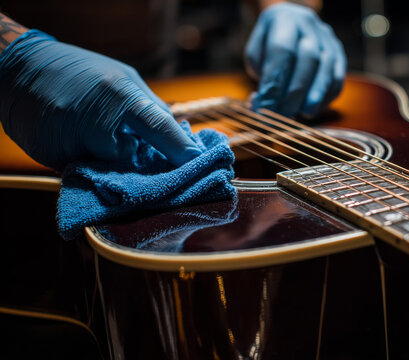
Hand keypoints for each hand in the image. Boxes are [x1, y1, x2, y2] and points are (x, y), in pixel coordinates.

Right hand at [0, 30, 201, 170]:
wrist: (19, 69)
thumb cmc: (80, 72)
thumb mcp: (122, 78)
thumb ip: (150, 108)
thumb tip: (180, 136)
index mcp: (119, 94)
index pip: (160, 127)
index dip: (182, 149)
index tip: (200, 164)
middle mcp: (96, 120)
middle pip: (134, 159)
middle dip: (142, 161)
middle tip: (145, 156)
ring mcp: (72, 141)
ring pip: (108, 170)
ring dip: (114, 163)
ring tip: (100, 140)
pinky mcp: (53, 158)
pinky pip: (85, 172)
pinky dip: (91, 165)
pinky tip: (82, 145)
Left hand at [245, 2, 345, 116]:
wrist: (291, 23)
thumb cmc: (269, 44)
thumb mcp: (256, 54)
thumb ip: (260, 79)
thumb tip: (264, 108)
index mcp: (284, 20)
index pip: (281, 51)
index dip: (275, 83)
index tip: (266, 108)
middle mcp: (309, 26)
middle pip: (307, 59)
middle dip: (294, 92)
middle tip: (284, 115)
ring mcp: (328, 40)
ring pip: (326, 67)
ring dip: (316, 94)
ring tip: (305, 113)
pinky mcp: (339, 54)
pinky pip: (338, 77)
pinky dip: (328, 95)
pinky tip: (316, 108)